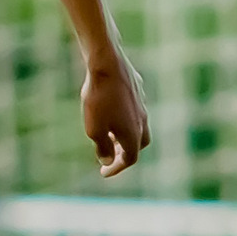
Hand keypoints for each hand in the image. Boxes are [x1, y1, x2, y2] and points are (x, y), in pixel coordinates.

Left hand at [83, 51, 149, 176]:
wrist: (107, 63)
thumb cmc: (98, 98)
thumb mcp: (94, 128)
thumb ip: (102, 147)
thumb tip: (107, 160)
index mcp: (133, 134)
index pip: (130, 158)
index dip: (117, 168)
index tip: (103, 172)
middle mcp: (142, 120)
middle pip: (139, 144)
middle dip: (126, 152)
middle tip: (111, 155)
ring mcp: (141, 104)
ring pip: (139, 126)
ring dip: (126, 135)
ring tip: (109, 135)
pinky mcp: (137, 89)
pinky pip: (134, 109)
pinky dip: (125, 118)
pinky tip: (112, 111)